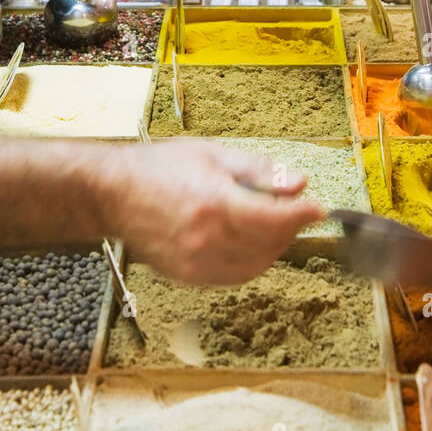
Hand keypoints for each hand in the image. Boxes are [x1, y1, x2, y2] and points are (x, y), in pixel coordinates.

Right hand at [104, 138, 324, 284]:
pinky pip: (234, 275)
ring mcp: (195, 263)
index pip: (275, 218)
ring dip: (273, 247)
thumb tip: (299, 183)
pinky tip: (247, 239)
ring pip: (256, 265)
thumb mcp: (212, 154)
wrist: (112, 193)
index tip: (319, 208)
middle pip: (270, 244)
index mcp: (214, 203)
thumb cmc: (160, 167)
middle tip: (295, 210)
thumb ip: (259, 171)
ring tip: (271, 223)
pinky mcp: (187, 276)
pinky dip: (251, 261)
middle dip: (290, 228)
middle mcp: (205, 239)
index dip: (303, 214)